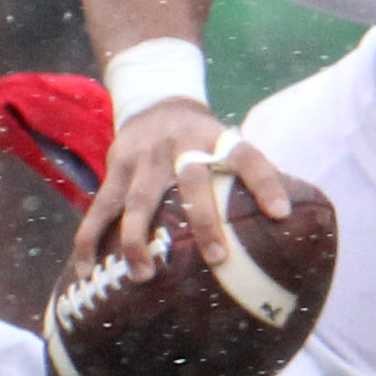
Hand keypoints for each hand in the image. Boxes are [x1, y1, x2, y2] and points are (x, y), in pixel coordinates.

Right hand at [73, 97, 298, 272]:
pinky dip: (90, 241)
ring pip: (138, 201)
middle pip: (192, 180)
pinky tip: (88, 272)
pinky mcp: (115, 170)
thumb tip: (286, 226)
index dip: (265, 182)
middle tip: (217, 257)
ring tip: (143, 275)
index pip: (247, 156)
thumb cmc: (200, 140)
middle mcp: (180, 146)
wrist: (153, 100)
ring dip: (138, 239)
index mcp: (216, 139)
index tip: (281, 214)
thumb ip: (245, 177)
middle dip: (204, 220)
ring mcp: (144, 158)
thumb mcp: (225, 142)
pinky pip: (98, 210)